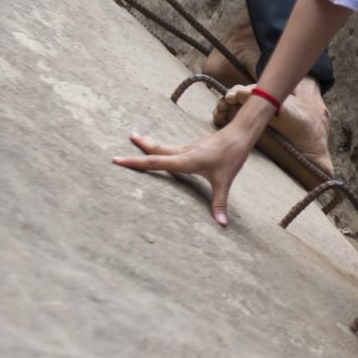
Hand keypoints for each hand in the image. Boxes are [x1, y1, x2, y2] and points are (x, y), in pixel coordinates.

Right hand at [112, 103, 269, 224]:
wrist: (240, 134)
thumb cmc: (231, 156)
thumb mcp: (224, 181)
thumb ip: (219, 202)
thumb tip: (221, 224)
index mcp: (185, 161)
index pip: (155, 162)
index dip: (135, 163)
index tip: (117, 159)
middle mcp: (183, 153)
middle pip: (156, 150)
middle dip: (139, 147)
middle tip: (123, 143)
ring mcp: (188, 149)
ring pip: (164, 147)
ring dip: (150, 145)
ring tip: (137, 138)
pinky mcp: (194, 147)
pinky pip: (173, 149)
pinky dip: (163, 149)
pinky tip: (164, 151)